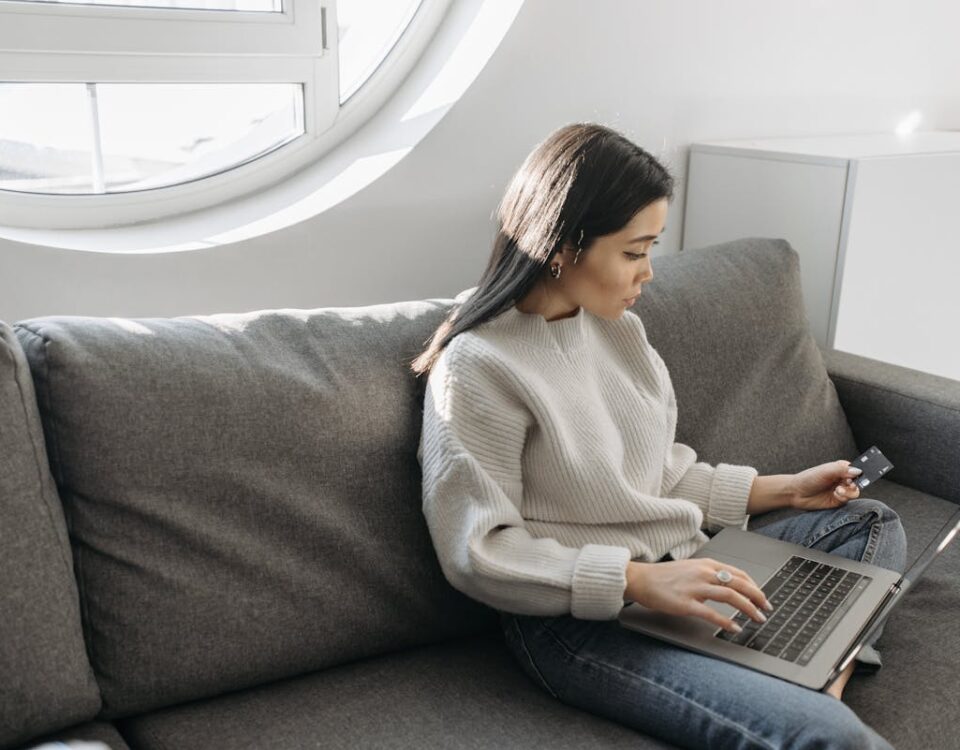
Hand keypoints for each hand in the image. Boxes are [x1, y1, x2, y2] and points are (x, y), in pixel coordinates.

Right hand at [625, 559, 772, 632]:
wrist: (640, 579)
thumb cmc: (664, 576)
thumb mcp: (691, 568)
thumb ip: (709, 575)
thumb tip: (727, 586)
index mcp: (706, 564)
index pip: (739, 573)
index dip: (755, 586)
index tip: (762, 597)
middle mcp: (703, 573)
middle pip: (740, 583)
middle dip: (758, 597)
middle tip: (767, 609)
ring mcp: (695, 588)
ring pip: (730, 596)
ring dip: (748, 609)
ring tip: (758, 619)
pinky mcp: (686, 603)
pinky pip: (711, 613)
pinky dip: (726, 622)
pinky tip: (734, 628)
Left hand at [790, 460, 861, 510]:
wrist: (796, 493)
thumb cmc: (808, 479)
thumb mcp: (825, 471)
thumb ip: (842, 469)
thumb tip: (858, 471)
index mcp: (840, 469)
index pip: (856, 469)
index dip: (859, 472)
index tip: (858, 474)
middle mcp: (842, 479)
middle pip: (859, 481)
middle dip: (855, 483)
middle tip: (848, 483)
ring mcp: (841, 490)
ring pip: (855, 491)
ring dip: (849, 491)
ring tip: (838, 490)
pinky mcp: (838, 501)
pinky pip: (848, 500)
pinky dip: (844, 497)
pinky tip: (835, 494)